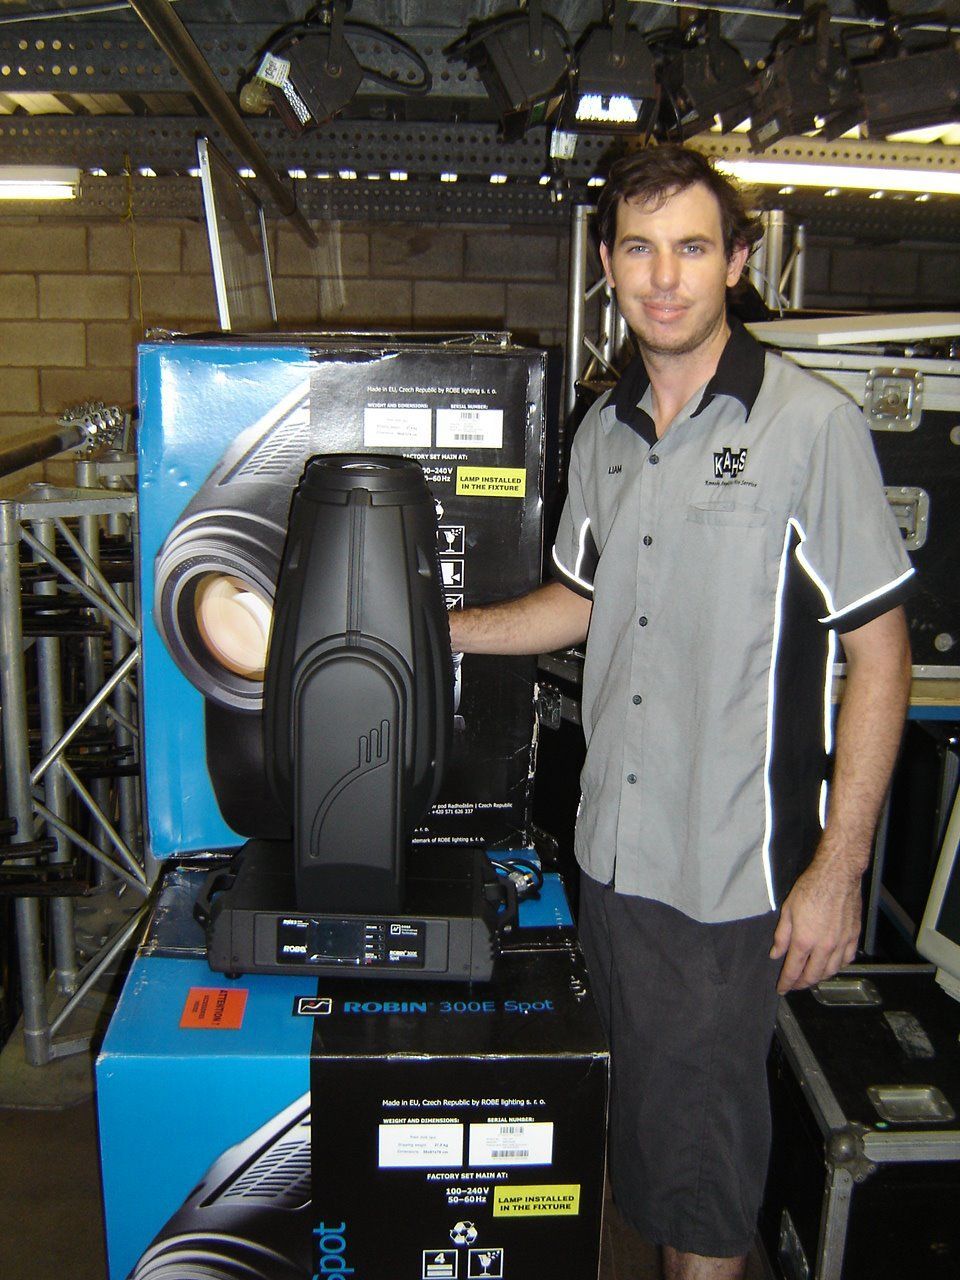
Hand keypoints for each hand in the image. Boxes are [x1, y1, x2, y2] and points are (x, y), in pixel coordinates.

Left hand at [770, 851, 863, 994]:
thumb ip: (781, 936)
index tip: (781, 989)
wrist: (837, 876)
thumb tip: (776, 954)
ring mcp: (841, 943)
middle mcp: (824, 947)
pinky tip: (832, 965)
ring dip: (820, 978)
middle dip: (802, 984)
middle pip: (813, 976)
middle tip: (794, 985)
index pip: (793, 970)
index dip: (786, 983)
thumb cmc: (810, 889)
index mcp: (804, 941)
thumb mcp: (787, 910)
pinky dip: (838, 967)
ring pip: (831, 971)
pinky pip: (847, 960)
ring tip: (811, 977)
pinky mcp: (854, 937)